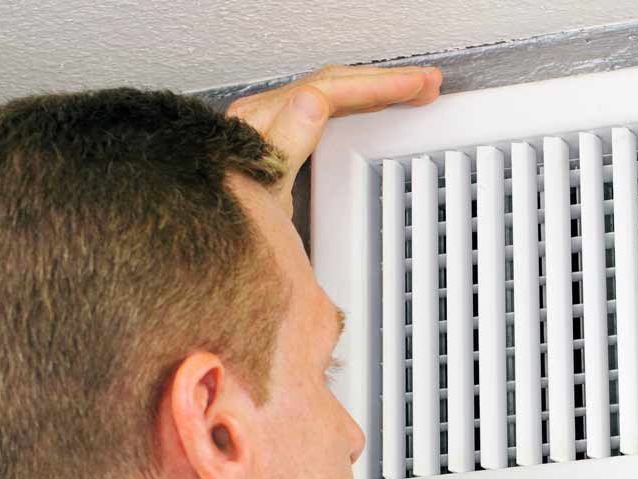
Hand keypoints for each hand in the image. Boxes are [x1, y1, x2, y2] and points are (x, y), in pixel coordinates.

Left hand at [227, 65, 442, 198]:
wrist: (211, 237)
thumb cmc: (232, 219)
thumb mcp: (262, 186)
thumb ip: (287, 141)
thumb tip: (314, 102)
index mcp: (263, 124)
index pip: (330, 90)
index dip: (375, 86)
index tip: (412, 87)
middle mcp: (266, 117)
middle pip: (334, 84)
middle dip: (385, 81)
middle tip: (426, 84)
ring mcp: (273, 125)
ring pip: (333, 91)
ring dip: (375, 88)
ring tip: (414, 89)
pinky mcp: (280, 137)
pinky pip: (326, 106)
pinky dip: (358, 103)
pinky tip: (376, 106)